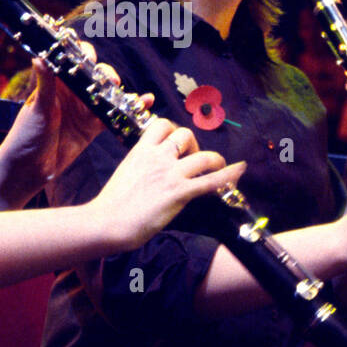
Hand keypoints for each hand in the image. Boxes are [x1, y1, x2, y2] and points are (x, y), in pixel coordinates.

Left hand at [1, 43, 148, 190]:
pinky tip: (144, 102)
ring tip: (124, 93)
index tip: (90, 57)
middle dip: (105, 74)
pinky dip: (129, 109)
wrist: (29, 168)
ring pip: (107, 93)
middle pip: (95, 75)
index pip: (73, 60)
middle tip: (109, 82)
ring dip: (118, 90)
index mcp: (57, 82)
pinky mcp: (93, 126)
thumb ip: (45, 83)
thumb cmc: (27, 134)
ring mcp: (84, 109)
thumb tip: (39, 56)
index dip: (83, 54)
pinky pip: (114, 115)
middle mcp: (72, 92)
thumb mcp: (38, 108)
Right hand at [87, 118, 246, 250]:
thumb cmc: (112, 204)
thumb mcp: (126, 174)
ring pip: (204, 156)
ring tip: (218, 167)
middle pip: (186, 135)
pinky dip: (229, 175)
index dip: (174, 130)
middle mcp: (158, 157)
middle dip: (194, 144)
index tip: (177, 142)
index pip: (163, 124)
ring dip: (215, 160)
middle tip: (192, 160)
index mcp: (141, 150)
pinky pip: (211, 181)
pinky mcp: (179, 193)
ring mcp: (170, 174)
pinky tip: (239, 170)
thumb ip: (142, 167)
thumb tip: (154, 172)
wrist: (108, 221)